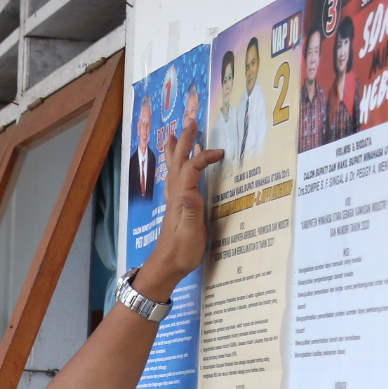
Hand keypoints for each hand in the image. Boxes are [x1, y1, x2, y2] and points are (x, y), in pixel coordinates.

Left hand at [134, 117, 222, 300]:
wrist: (166, 266)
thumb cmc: (181, 252)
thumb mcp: (190, 234)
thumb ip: (190, 212)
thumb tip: (190, 191)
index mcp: (181, 198)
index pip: (191, 169)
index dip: (204, 157)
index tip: (221, 153)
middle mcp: (175, 195)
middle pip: (179, 162)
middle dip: (185, 141)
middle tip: (190, 122)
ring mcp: (174, 200)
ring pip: (173, 169)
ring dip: (175, 150)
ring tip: (173, 134)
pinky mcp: (175, 207)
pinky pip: (174, 179)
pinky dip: (176, 166)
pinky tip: (176, 166)